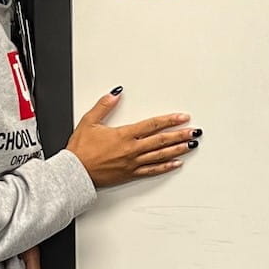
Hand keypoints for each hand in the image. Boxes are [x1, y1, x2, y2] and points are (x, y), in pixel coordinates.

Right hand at [66, 89, 199, 188]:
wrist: (74, 173)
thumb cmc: (80, 150)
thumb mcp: (89, 121)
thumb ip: (104, 106)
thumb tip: (115, 93)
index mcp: (124, 135)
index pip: (152, 125)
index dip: (169, 120)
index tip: (182, 117)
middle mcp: (131, 150)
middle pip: (161, 140)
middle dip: (180, 135)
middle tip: (194, 131)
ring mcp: (132, 163)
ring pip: (160, 155)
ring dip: (177, 150)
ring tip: (191, 145)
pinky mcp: (130, 174)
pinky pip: (152, 171)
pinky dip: (165, 167)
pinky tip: (176, 164)